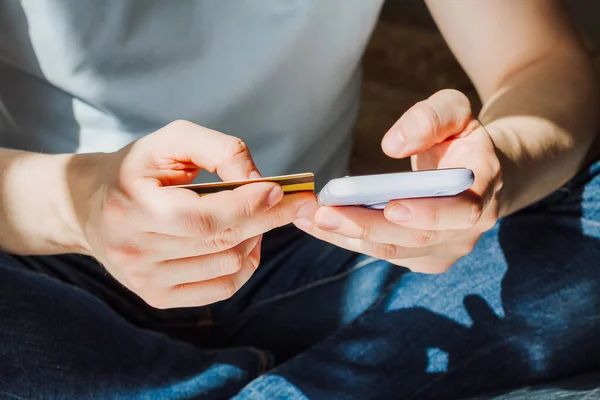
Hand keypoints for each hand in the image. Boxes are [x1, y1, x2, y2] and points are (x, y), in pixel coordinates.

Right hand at [72, 120, 313, 307]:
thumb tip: (259, 182)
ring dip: (254, 240)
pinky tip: (245, 243)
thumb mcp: (172, 140)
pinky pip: (219, 290)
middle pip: (220, 243)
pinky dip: (244, 266)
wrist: (90, 205)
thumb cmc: (137, 168)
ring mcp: (144, 280)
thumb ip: (219, 150)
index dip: (248, 205)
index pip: (204, 218)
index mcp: (131, 206)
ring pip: (226, 267)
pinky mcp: (156, 297)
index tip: (280, 189)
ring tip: (259, 218)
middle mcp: (133, 250)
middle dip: (266, 220)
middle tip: (293, 203)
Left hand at [294, 90, 502, 272]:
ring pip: (393, 250)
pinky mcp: (420, 257)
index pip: (462, 211)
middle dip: (368, 227)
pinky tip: (315, 223)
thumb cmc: (460, 139)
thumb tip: (393, 145)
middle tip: (324, 214)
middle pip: (416, 238)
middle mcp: (467, 230)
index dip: (429, 213)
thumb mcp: (456, 111)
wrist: (475, 173)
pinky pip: (382, 251)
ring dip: (347, 236)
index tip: (391, 206)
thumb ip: (432, 117)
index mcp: (483, 189)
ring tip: (307, 217)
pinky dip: (347, 238)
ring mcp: (443, 249)